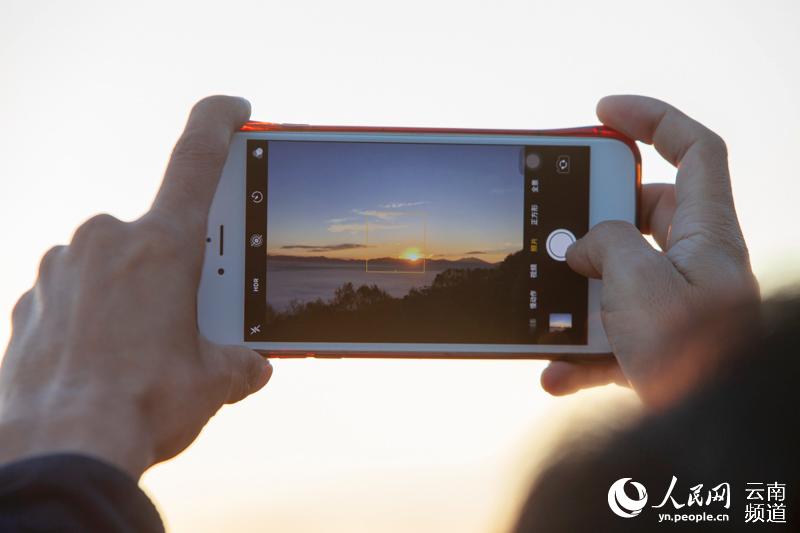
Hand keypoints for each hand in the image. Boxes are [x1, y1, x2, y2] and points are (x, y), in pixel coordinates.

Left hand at [0, 96, 271, 477]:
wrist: (57, 450)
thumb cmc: (140, 406)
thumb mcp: (215, 381)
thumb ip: (241, 361)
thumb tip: (252, 365)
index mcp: (163, 246)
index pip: (196, 156)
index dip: (220, 121)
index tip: (235, 109)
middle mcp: (106, 241)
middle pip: (162, 233)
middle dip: (186, 268)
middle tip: (197, 313)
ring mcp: (61, 267)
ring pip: (117, 263)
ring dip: (140, 293)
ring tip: (149, 350)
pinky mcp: (32, 299)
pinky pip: (78, 290)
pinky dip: (99, 312)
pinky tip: (108, 356)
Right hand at [540, 95, 757, 402]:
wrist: (710, 437)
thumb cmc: (690, 358)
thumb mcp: (640, 284)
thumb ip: (606, 244)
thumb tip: (580, 248)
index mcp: (706, 236)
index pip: (694, 150)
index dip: (652, 119)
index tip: (603, 112)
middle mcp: (695, 265)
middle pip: (644, 212)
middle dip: (596, 218)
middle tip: (562, 227)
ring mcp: (674, 306)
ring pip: (618, 276)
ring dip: (579, 294)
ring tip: (551, 307)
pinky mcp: (655, 347)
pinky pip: (610, 335)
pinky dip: (579, 351)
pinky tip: (555, 372)